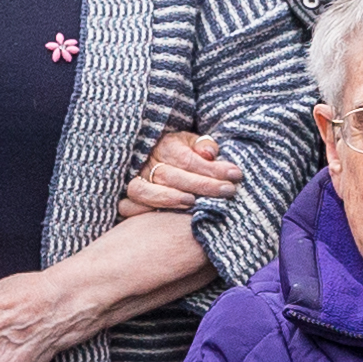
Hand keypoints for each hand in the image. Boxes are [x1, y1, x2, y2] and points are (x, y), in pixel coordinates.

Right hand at [119, 127, 241, 219]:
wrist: (157, 161)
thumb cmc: (183, 155)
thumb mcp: (195, 144)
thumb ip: (204, 146)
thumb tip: (209, 153)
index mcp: (166, 146)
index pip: (188, 159)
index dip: (212, 169)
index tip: (235, 175)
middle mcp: (147, 163)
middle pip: (171, 176)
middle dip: (202, 185)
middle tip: (228, 191)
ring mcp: (135, 181)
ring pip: (144, 191)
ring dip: (170, 198)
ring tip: (194, 204)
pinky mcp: (127, 200)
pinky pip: (128, 207)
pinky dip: (143, 211)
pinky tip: (163, 217)